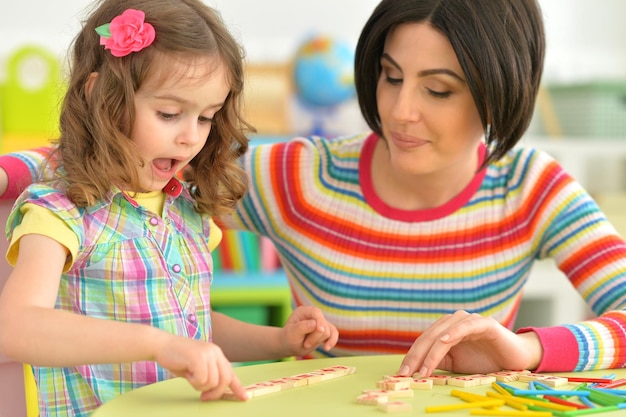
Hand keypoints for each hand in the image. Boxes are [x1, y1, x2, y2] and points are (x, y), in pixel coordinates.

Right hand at [154, 334, 246, 400]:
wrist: (161, 344)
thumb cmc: (177, 357)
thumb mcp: (197, 366)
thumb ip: (209, 374)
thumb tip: (217, 390)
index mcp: (216, 353)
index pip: (231, 372)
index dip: (237, 387)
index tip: (243, 398)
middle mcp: (215, 352)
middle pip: (224, 380)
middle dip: (215, 393)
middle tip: (204, 397)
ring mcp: (208, 353)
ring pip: (212, 382)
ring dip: (200, 386)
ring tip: (190, 376)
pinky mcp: (198, 357)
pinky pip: (202, 380)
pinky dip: (193, 382)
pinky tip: (187, 372)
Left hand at [280, 306, 338, 355]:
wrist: (289, 345)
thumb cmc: (288, 338)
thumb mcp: (292, 333)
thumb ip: (302, 327)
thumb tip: (315, 324)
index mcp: (304, 311)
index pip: (316, 312)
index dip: (320, 321)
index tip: (320, 330)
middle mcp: (313, 315)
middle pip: (323, 324)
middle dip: (315, 337)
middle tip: (305, 344)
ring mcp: (320, 322)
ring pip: (329, 331)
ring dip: (318, 341)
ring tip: (307, 344)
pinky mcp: (325, 331)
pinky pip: (334, 335)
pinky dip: (332, 341)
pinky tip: (327, 348)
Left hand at [397, 310, 542, 376]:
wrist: (515, 358)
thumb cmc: (485, 360)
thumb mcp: (456, 364)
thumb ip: (438, 362)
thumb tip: (416, 370)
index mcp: (445, 330)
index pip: (423, 342)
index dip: (412, 357)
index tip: (401, 373)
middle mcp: (453, 322)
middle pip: (429, 338)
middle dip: (416, 357)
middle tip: (406, 373)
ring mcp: (468, 321)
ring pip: (443, 334)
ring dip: (430, 352)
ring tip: (422, 369)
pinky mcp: (484, 323)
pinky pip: (465, 326)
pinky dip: (453, 333)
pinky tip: (444, 342)